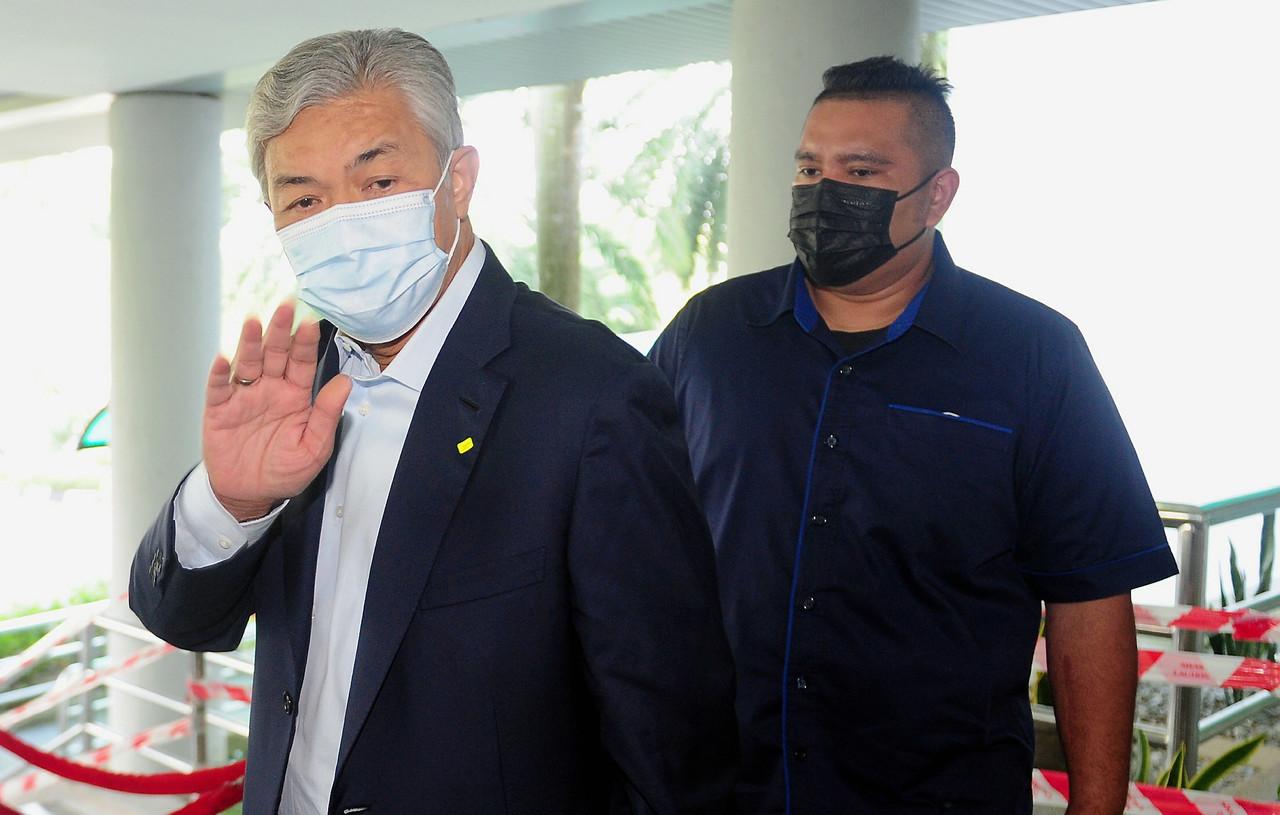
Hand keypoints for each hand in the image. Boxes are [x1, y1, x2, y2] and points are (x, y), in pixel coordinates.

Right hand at [203, 302, 350, 520]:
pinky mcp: (219, 410)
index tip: (311, 321)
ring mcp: (243, 397)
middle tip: (285, 307)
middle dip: (279, 330)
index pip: (302, 362)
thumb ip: (327, 415)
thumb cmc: (285, 470)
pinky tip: (223, 358)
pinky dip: (219, 373)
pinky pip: (219, 388)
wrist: (250, 494)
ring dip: (250, 342)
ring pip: (247, 363)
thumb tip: (346, 382)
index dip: (305, 342)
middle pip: (275, 354)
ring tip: (253, 321)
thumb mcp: (314, 448)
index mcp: (296, 395)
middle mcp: (270, 389)